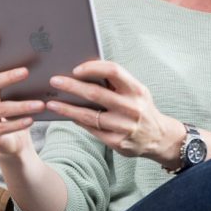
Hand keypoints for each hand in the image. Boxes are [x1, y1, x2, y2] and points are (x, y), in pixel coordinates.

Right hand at [0, 43, 44, 157]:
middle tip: (26, 71)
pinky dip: (18, 123)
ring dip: (22, 106)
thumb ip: (22, 83)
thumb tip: (42, 63)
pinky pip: (2, 127)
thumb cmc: (18, 114)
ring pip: (1, 108)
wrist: (13, 143)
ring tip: (40, 104)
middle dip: (8, 77)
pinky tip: (31, 120)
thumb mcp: (19, 97)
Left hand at [46, 60, 183, 165]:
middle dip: (71, 86)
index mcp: (136, 89)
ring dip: (67, 108)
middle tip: (54, 81)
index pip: (113, 71)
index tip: (75, 69)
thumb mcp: (136, 91)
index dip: (92, 68)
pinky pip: (92, 130)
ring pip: (90, 116)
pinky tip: (67, 116)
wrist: (159, 137)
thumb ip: (116, 83)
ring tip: (51, 103)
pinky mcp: (117, 142)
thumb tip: (84, 71)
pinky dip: (78, 121)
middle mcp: (132, 108)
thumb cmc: (140, 107)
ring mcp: (124, 127)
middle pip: (96, 93)